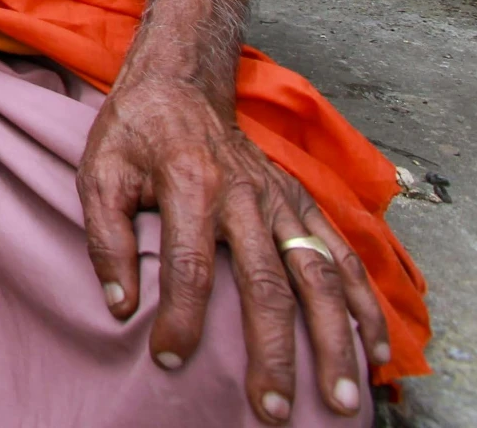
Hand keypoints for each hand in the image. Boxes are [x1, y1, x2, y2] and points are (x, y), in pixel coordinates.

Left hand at [78, 71, 391, 423]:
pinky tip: (376, 350)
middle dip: (274, 353)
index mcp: (191, 184)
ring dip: (335, 340)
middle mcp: (246, 194)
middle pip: (268, 283)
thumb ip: (105, 236)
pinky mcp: (301, 202)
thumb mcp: (99, 170)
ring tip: (345, 399)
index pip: (190, 266)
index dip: (181, 319)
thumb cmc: (135, 132)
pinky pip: (342, 255)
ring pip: (319, 276)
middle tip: (273, 411)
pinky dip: (364, 304)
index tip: (169, 362)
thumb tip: (120, 304)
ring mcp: (281, 200)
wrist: (181, 81)